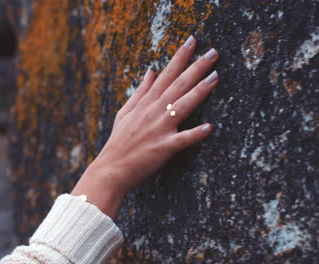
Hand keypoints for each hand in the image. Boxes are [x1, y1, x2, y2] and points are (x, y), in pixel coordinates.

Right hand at [71, 36, 218, 217]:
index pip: (166, 75)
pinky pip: (182, 140)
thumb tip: (151, 71)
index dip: (180, 57)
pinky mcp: (164, 148)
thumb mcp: (125, 112)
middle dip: (196, 67)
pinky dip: (195, 134)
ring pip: (182, 106)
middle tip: (213, 53)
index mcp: (146, 103)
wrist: (111, 169)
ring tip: (215, 78)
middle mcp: (154, 112)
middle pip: (178, 85)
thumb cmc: (119, 142)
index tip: (192, 42)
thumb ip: (140, 92)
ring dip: (199, 91)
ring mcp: (159, 129)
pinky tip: (209, 128)